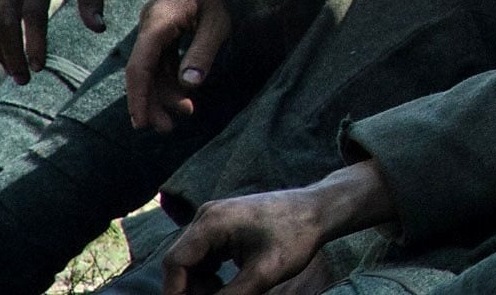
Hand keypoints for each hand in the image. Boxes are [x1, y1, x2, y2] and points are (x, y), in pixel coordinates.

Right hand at [128, 0, 231, 131]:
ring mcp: (156, 23)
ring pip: (152, 65)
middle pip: (142, 69)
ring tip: (184, 113)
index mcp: (158, 21)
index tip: (142, 123)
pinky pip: (162, 55)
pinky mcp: (166, 24)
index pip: (140, 67)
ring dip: (164, 90)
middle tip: (168, 128)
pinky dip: (171, 74)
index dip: (139, 98)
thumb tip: (189, 85)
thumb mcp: (219, 20)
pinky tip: (185, 90)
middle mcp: (150, 22)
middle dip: (153, 101)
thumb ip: (203, 51)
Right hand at [164, 160, 394, 294]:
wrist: (320, 209)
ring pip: (191, 260)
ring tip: (226, 294)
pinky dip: (209, 273)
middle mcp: (207, 216)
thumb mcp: (264, 273)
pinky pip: (204, 254)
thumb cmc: (297, 235)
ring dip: (200, 284)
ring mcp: (215, 218)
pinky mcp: (224, 224)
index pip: (175, 262)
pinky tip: (227, 284)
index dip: (177, 292)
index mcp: (211, 222)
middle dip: (190, 289)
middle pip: (181, 261)